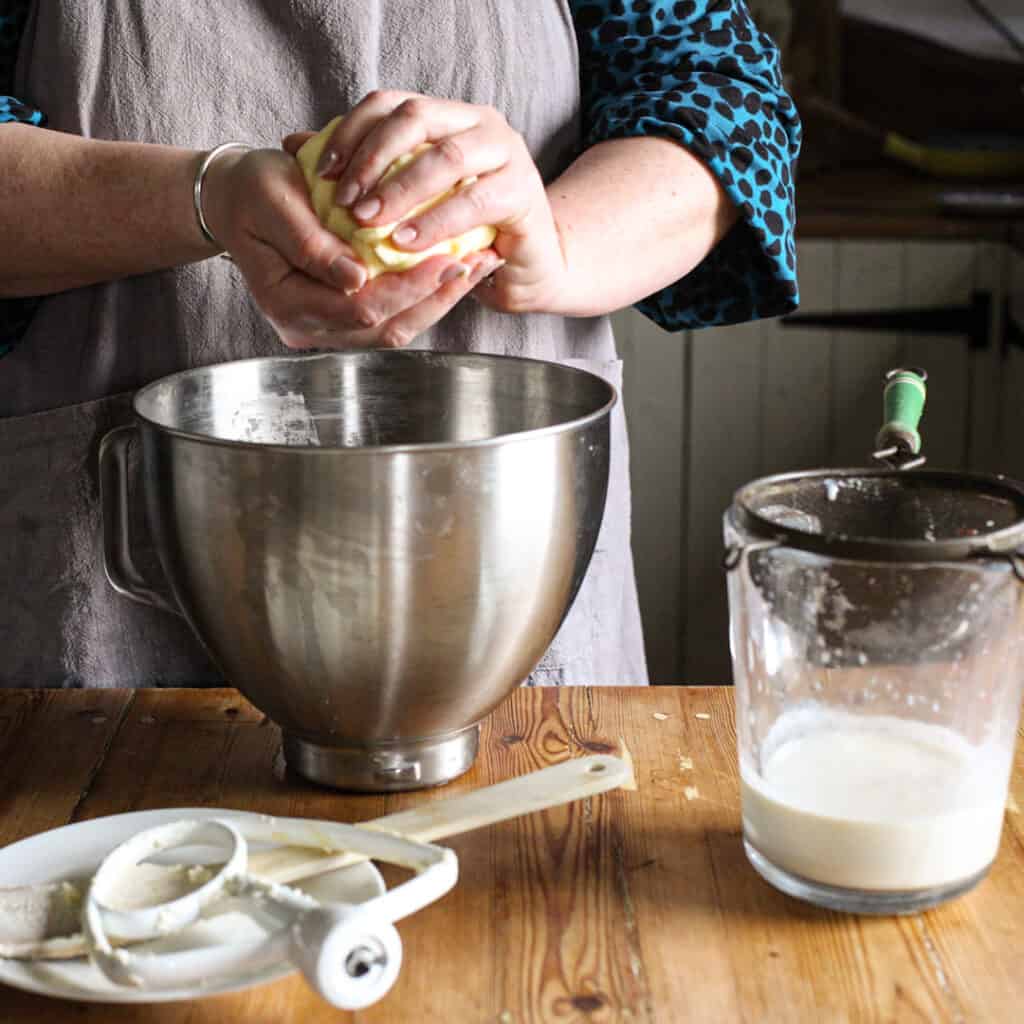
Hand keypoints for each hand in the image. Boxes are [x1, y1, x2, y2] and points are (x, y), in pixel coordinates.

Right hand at [200, 147, 501, 349]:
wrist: (235, 200)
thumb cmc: (252, 192)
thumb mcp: (273, 202)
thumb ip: (311, 244)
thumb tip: (356, 279)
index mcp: (288, 305)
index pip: (360, 309)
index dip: (407, 287)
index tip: (448, 258)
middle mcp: (310, 329)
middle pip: (387, 328)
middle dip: (437, 297)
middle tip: (479, 264)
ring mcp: (329, 329)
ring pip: (396, 327)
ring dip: (439, 299)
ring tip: (478, 266)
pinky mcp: (346, 319)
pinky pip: (393, 315)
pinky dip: (425, 294)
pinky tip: (454, 268)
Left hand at [283, 91, 567, 315]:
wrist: (528, 269)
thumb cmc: (465, 237)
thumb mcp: (408, 202)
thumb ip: (363, 172)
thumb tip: (297, 145)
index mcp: (449, 117)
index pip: (391, 104)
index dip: (352, 132)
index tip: (321, 173)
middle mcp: (480, 124)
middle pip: (416, 118)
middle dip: (372, 159)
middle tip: (343, 201)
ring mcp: (507, 154)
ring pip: (445, 157)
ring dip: (400, 190)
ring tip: (369, 223)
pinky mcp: (523, 192)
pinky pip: (475, 201)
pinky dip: (436, 221)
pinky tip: (407, 243)